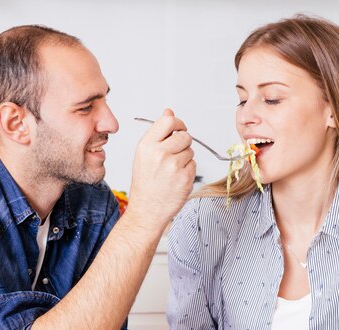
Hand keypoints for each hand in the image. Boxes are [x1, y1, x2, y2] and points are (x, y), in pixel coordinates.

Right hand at [126, 108, 195, 229]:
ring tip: (171, 171)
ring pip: (191, 151)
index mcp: (147, 145)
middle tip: (174, 156)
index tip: (180, 129)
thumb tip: (169, 111)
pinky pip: (194, 165)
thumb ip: (158, 132)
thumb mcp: (144, 154)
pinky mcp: (185, 178)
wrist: (146, 210)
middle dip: (183, 144)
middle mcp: (159, 154)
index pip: (169, 121)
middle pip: (185, 136)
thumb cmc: (145, 182)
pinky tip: (176, 180)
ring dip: (185, 159)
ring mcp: (173, 167)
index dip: (178, 123)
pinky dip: (188, 171)